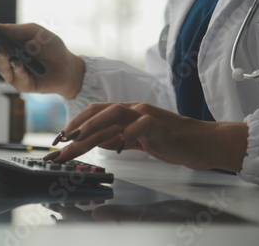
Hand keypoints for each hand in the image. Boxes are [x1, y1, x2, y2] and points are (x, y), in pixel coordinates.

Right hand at [0, 17, 84, 98]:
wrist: (68, 67)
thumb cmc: (50, 47)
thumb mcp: (33, 32)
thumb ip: (14, 30)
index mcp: (5, 44)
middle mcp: (5, 59)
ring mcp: (11, 73)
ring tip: (2, 48)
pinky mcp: (21, 85)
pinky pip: (15, 76)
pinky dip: (16, 68)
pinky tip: (18, 62)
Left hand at [45, 102, 247, 170]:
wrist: (201, 142)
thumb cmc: (168, 141)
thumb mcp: (134, 140)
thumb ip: (115, 138)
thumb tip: (92, 142)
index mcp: (124, 113)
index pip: (92, 115)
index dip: (73, 126)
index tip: (57, 142)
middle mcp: (131, 110)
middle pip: (97, 112)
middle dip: (75, 127)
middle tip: (59, 143)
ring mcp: (145, 114)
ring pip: (114, 112)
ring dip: (93, 125)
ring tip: (77, 139)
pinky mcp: (159, 125)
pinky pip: (141, 125)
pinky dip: (128, 135)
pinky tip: (119, 148)